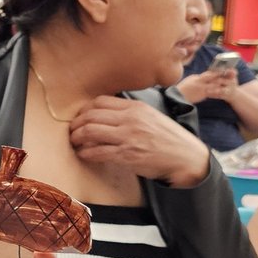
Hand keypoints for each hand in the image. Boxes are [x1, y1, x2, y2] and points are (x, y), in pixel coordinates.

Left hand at [69, 95, 210, 187]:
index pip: (101, 101)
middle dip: (76, 124)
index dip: (85, 109)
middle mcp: (130, 119)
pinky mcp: (126, 155)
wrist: (184, 156)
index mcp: (136, 107)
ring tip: (75, 142)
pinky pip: (97, 152)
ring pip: (90, 132)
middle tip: (73, 131)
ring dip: (77, 138)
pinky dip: (86, 153)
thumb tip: (106, 112)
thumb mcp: (151, 116)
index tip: (80, 117)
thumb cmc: (167, 138)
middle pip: (91, 115)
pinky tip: (84, 154)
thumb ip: (130, 112)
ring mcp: (128, 137)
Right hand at [177, 71, 234, 104]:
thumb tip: (201, 77)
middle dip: (223, 75)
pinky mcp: (202, 94)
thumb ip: (197, 78)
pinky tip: (224, 92)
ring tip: (230, 83)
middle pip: (214, 77)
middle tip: (231, 74)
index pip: (209, 73)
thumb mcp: (189, 80)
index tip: (224, 70)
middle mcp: (200, 81)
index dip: (217, 71)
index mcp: (197, 77)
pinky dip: (218, 91)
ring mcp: (202, 87)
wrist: (177, 97)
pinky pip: (212, 92)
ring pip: (215, 84)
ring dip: (222, 83)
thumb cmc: (181, 90)